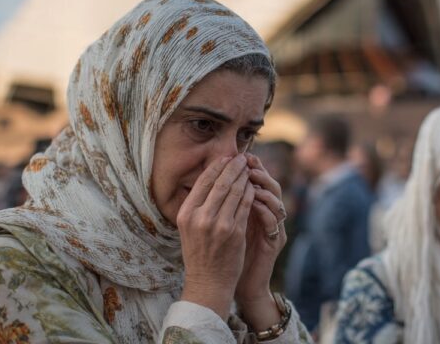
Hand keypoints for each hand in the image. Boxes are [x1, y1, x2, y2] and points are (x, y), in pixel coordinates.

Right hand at [177, 154, 254, 318]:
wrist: (208, 282)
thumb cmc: (199, 253)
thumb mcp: (188, 228)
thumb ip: (197, 206)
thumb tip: (211, 178)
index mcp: (186, 214)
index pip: (203, 182)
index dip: (217, 166)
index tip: (226, 157)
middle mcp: (200, 218)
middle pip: (221, 183)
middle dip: (233, 167)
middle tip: (241, 157)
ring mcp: (219, 225)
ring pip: (235, 192)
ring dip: (244, 177)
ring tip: (249, 169)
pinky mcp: (235, 232)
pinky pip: (246, 205)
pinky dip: (250, 193)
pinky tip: (253, 187)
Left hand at [235, 153, 287, 329]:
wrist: (227, 284)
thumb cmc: (222, 253)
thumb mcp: (221, 224)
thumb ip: (221, 203)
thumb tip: (207, 178)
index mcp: (255, 209)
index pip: (256, 181)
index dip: (247, 168)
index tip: (234, 155)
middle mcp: (268, 216)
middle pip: (271, 186)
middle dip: (259, 172)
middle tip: (247, 161)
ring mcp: (273, 229)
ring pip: (277, 201)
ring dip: (264, 188)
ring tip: (251, 179)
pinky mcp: (275, 242)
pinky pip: (274, 222)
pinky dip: (264, 210)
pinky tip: (253, 202)